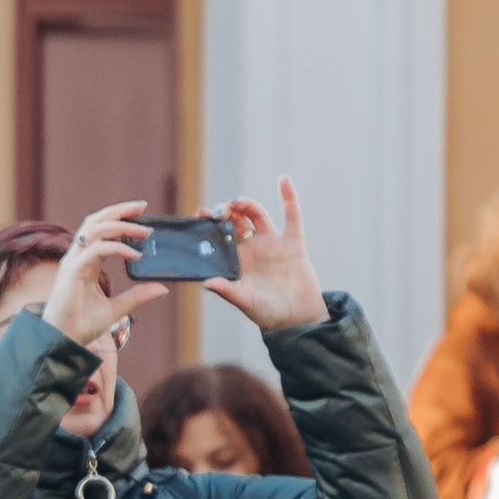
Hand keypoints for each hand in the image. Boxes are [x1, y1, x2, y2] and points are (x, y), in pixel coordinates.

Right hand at [42, 202, 169, 350]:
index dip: (119, 218)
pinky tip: (134, 254)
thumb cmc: (82, 325)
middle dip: (119, 211)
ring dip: (121, 226)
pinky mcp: (72, 272)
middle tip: (142, 206)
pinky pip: (97, 250)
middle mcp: (77, 258)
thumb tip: (162, 288)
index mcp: (85, 262)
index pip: (100, 229)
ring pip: (95, 230)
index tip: (142, 213)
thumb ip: (137, 296)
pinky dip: (117, 248)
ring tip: (144, 231)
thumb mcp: (117, 309)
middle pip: (95, 221)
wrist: (63, 341)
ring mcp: (73, 263)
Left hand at [204, 179, 329, 330]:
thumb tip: (206, 283)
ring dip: (246, 205)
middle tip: (217, 211)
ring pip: (256, 215)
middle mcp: (252, 249)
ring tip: (236, 203)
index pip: (219, 238)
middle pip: (235, 223)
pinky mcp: (292, 242)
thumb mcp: (245, 302)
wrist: (298, 318)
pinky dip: (288, 197)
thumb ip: (227, 291)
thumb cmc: (267, 313)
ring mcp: (272, 244)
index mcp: (236, 262)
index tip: (199, 214)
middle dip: (225, 213)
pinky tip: (282, 179)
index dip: (209, 225)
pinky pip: (291, 216)